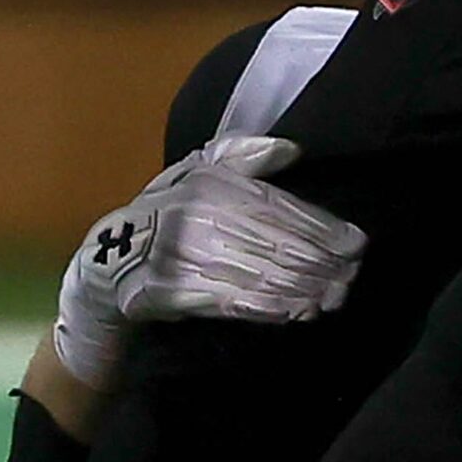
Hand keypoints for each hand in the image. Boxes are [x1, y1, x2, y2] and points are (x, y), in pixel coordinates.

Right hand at [52, 136, 366, 390]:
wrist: (105, 263)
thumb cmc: (165, 214)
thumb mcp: (196, 172)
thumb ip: (243, 154)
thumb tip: (293, 148)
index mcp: (212, 185)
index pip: (280, 207)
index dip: (321, 227)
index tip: (356, 244)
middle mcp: (200, 215)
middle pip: (275, 241)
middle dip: (319, 262)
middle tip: (350, 277)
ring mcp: (183, 254)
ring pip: (257, 272)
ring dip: (300, 287)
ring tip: (331, 298)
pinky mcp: (169, 291)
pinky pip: (228, 300)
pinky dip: (266, 307)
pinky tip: (295, 312)